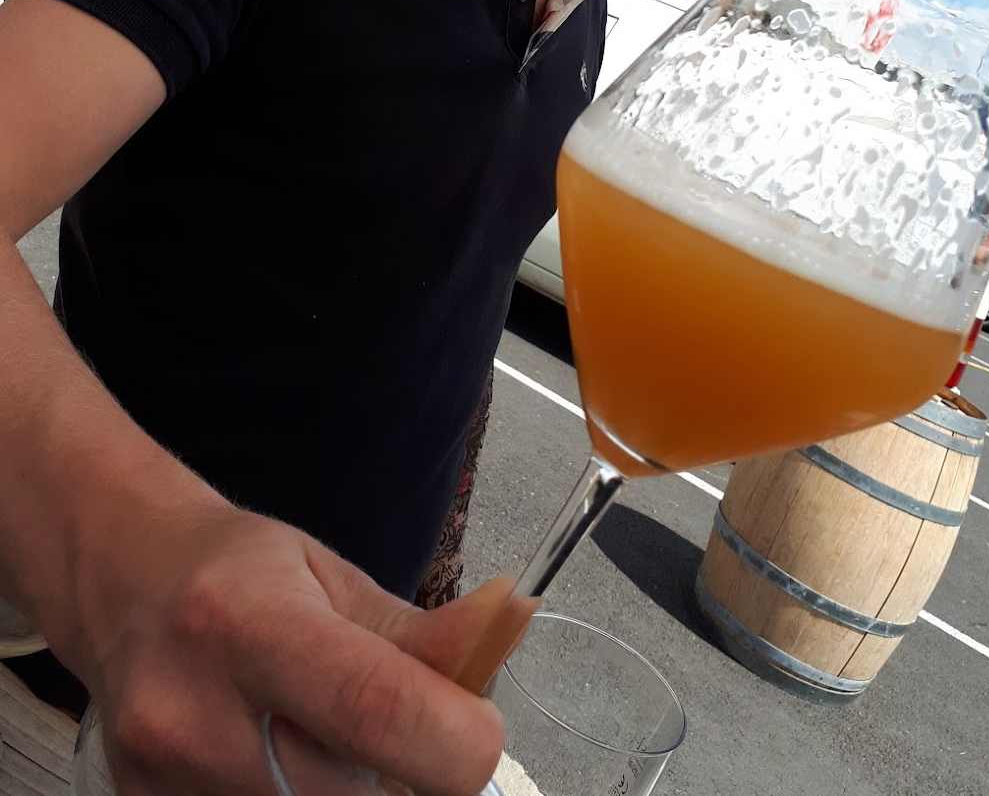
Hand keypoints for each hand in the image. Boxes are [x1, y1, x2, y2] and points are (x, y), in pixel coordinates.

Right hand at [64, 501, 518, 795]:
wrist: (121, 585)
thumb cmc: (236, 571)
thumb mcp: (331, 575)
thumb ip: (420, 631)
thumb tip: (510, 634)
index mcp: (248, 624)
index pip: (375, 710)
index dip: (455, 737)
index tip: (483, 728)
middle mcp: (193, 715)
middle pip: (353, 792)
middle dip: (406, 770)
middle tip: (399, 723)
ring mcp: (163, 785)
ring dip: (351, 790)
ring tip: (326, 735)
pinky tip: (282, 760)